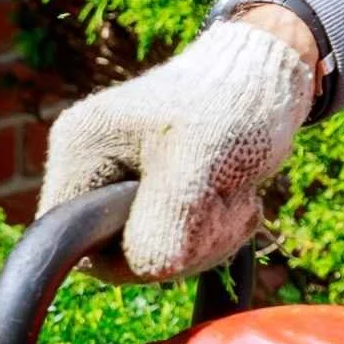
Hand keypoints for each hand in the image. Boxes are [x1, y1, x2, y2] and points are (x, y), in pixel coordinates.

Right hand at [39, 9, 318, 281]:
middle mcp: (90, 165)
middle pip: (113, 252)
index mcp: (80, 150)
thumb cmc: (233, 104)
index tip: (183, 225)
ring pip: (147, 251)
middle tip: (225, 206)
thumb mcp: (200, 163)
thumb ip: (167, 221)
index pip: (71, 240)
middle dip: (179, 243)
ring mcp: (121, 179)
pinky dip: (210, 232)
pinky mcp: (152, 190)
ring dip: (204, 238)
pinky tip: (234, 199)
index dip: (126, 253)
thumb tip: (148, 270)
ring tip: (235, 195)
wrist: (272, 73)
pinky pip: (170, 240)